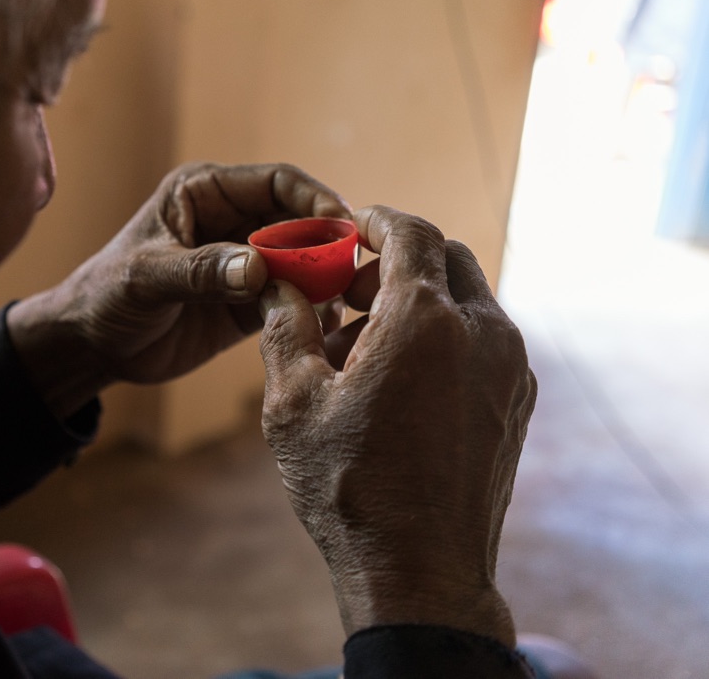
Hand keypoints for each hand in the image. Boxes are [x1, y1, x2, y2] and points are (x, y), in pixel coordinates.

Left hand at [7, 162, 348, 416]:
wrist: (91, 346)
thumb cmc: (106, 296)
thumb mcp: (147, 278)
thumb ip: (200, 271)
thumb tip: (258, 267)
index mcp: (205, 193)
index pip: (276, 181)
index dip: (315, 197)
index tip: (343, 225)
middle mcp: (232, 221)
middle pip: (299, 220)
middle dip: (328, 242)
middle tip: (353, 270)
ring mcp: (244, 262)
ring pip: (303, 261)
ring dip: (325, 278)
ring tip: (344, 301)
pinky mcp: (248, 302)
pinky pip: (292, 298)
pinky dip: (311, 309)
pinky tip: (324, 325)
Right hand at [257, 205, 535, 647]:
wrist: (420, 570)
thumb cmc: (349, 486)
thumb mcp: (293, 402)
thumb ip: (284, 325)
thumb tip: (274, 281)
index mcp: (426, 320)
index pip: (411, 231)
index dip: (375, 221)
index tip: (349, 228)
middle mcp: (483, 332)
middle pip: (448, 259)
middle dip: (398, 261)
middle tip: (350, 291)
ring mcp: (510, 367)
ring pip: (468, 300)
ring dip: (420, 301)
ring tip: (365, 348)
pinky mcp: (517, 399)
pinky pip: (484, 340)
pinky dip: (445, 336)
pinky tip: (400, 381)